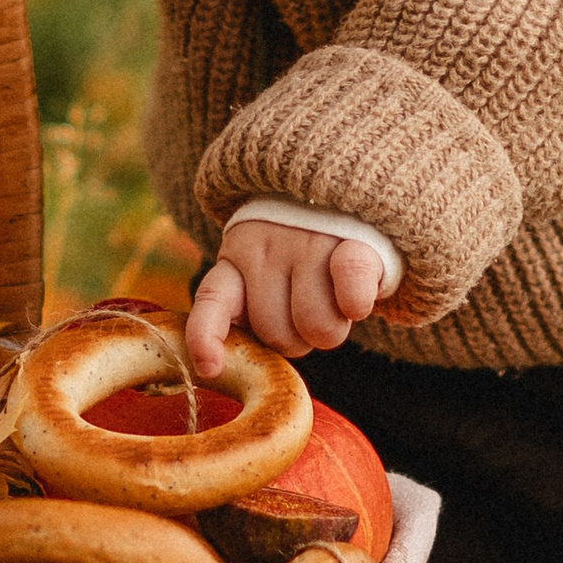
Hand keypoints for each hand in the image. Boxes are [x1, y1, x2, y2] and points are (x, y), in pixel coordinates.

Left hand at [187, 221, 387, 376]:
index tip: (210, 368)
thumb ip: (246, 310)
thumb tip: (224, 364)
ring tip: (332, 300)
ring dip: (331, 328)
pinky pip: (352, 296)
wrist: (346, 195)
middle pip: (277, 336)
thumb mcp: (259, 273)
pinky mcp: (354, 243)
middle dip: (297, 338)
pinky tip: (355, 300)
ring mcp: (310, 244)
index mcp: (237, 258)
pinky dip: (356, 305)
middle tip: (306, 311)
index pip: (212, 301)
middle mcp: (268, 249)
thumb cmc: (298, 256)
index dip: (206, 336)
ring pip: (318, 328)